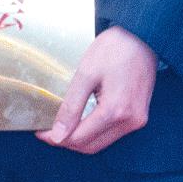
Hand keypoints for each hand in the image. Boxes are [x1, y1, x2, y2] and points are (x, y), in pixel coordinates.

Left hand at [40, 25, 156, 154]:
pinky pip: (112, 133)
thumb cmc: (115, 48)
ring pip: (102, 143)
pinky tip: (81, 121)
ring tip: (62, 125)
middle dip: (67, 141)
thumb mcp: (86, 74)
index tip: (40, 131)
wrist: (141, 36)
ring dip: (81, 139)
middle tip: (48, 130)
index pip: (79, 138)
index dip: (57, 138)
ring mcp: (137, 120)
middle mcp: (130, 121)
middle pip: (91, 146)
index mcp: (116, 110)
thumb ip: (71, 107)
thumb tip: (58, 135)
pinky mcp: (139, 116)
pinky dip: (95, 132)